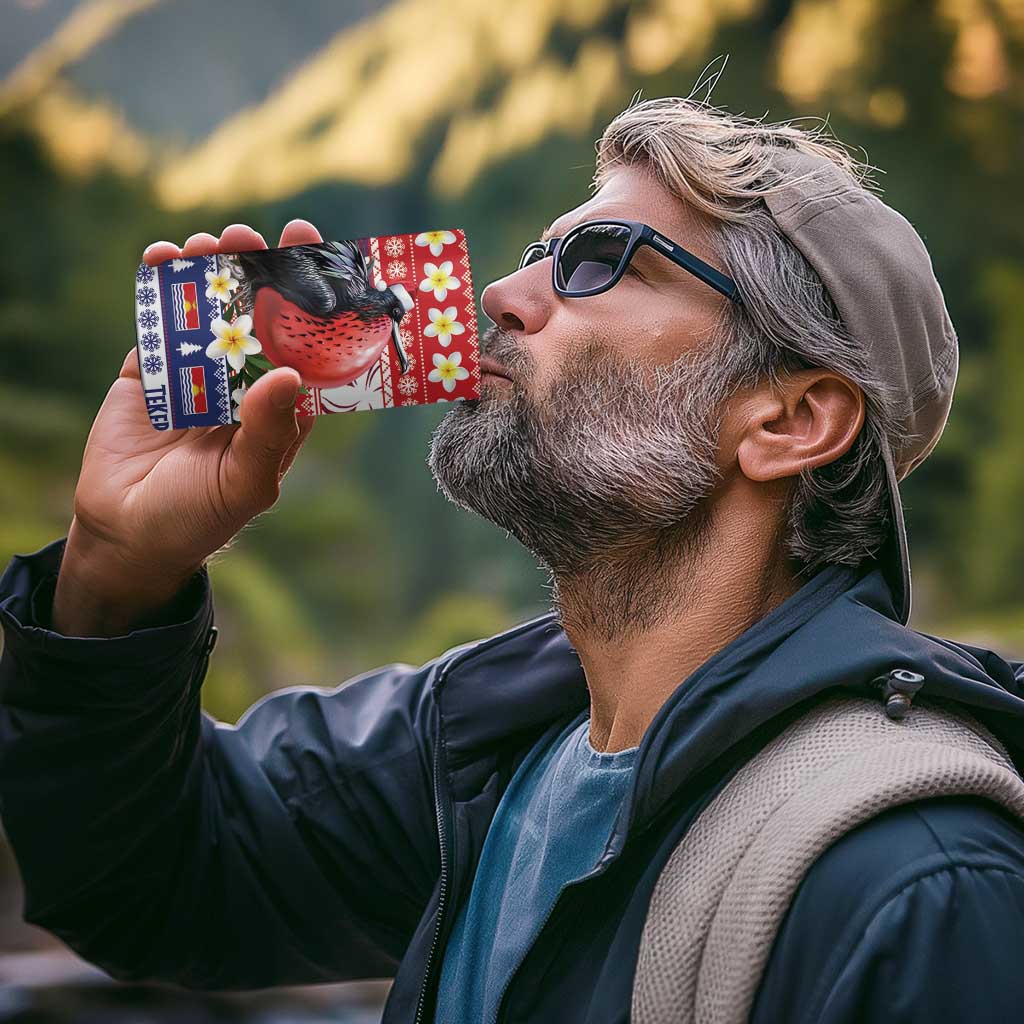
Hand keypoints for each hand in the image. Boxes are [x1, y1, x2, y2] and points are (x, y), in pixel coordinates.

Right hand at [52, 220, 322, 636]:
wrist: (127, 534)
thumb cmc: (200, 517)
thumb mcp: (246, 482)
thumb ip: (269, 431)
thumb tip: (289, 374)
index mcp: (281, 407)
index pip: (305, 345)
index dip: (312, 302)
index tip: (317, 255)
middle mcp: (245, 382)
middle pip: (259, 315)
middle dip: (260, 271)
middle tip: (255, 235)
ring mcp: (198, 371)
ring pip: (211, 308)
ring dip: (212, 270)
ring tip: (210, 242)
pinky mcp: (152, 368)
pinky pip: (160, 320)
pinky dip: (160, 285)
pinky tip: (163, 257)